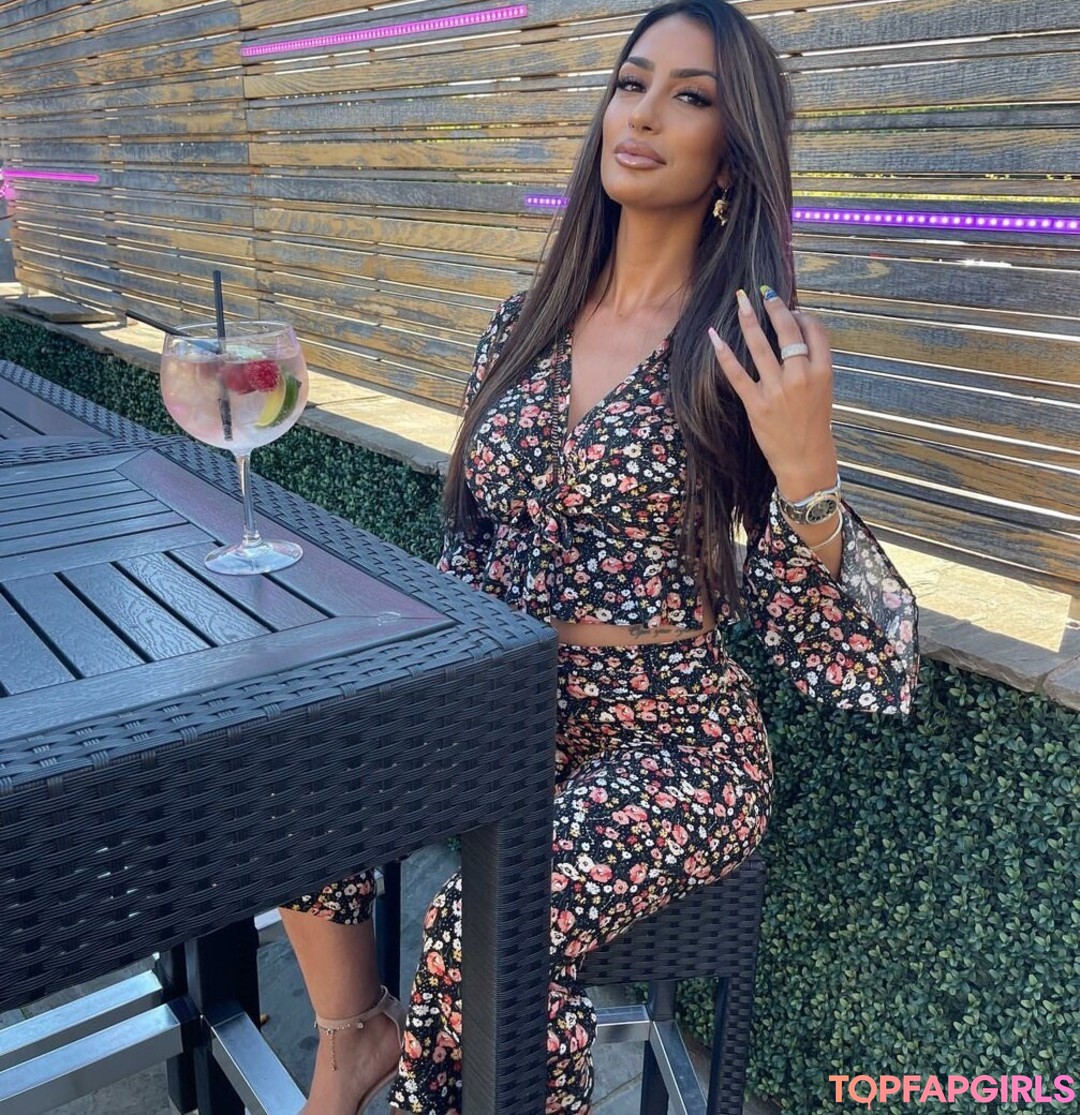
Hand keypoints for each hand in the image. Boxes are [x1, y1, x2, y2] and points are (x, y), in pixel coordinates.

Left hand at [708, 286, 836, 498]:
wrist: (805, 459)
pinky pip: (736, 373)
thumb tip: (794, 335)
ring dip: (749, 319)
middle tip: (764, 292)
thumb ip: (812, 364)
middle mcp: (800, 377)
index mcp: (823, 372)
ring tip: (741, 301)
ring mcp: (777, 390)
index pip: (814, 332)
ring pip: (761, 346)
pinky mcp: (756, 404)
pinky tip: (715, 336)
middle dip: (775, 307)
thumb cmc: (814, 424)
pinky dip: (724, 353)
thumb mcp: (823, 391)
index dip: (802, 316)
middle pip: (787, 332)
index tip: (792, 309)